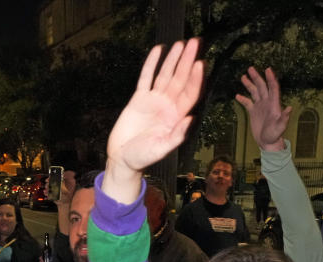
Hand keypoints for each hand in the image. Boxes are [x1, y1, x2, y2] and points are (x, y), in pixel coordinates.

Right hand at [104, 39, 201, 190]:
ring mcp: (154, 101)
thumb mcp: (161, 149)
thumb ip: (177, 135)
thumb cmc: (142, 157)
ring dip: (173, 59)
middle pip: (180, 79)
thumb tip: (191, 118)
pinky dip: (151, 64)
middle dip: (187, 61)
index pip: (189, 94)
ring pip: (165, 75)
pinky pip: (146, 78)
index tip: (200, 63)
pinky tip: (158, 51)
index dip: (195, 79)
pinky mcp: (138, 99)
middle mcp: (167, 106)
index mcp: (176, 117)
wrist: (122, 158)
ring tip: (181, 43)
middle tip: (195, 42)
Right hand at [236, 67, 291, 151]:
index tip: (267, 69)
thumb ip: (284, 118)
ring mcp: (260, 107)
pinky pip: (248, 103)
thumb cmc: (275, 135)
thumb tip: (289, 108)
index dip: (270, 79)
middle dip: (257, 77)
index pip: (272, 88)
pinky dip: (243, 99)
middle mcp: (267, 103)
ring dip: (249, 84)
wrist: (268, 143)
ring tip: (243, 76)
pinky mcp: (254, 112)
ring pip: (254, 92)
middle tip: (251, 68)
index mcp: (274, 104)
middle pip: (262, 87)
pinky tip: (237, 95)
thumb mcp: (280, 127)